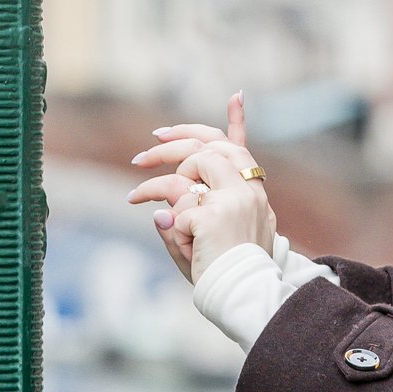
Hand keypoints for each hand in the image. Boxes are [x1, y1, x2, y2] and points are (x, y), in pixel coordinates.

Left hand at [129, 96, 276, 281]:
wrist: (245, 296)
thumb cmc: (226, 274)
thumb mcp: (211, 241)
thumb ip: (191, 220)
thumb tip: (158, 212)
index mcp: (254, 193)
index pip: (240, 147)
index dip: (236, 120)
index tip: (236, 95)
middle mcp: (247, 190)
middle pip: (207, 148)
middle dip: (171, 146)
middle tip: (142, 155)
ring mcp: (232, 200)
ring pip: (187, 174)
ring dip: (159, 186)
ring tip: (139, 197)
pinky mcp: (212, 215)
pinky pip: (176, 210)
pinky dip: (172, 229)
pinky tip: (182, 245)